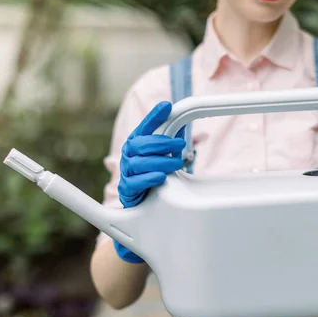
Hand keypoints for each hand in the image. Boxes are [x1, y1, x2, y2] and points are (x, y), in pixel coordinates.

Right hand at [114, 101, 185, 262]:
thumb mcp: (165, 160)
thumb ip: (173, 144)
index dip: (154, 116)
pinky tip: (161, 178)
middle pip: (140, 144)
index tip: (167, 106)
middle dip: (162, 143)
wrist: (144, 210)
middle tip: (181, 146)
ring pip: (138, 163)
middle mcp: (129, 157)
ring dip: (160, 161)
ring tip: (176, 163)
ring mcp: (126, 174)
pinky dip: (149, 179)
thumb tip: (191, 129)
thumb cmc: (156, 180)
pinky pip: (134, 184)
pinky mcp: (127, 191)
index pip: (144, 127)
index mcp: (137, 145)